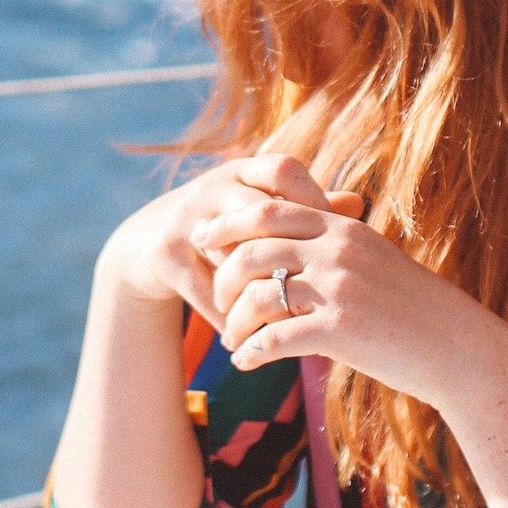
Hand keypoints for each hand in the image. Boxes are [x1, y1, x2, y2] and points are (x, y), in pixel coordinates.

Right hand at [99, 154, 360, 331]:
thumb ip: (308, 208)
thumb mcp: (262, 211)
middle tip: (312, 280)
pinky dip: (229, 316)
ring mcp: (186, 219)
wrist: (150, 241)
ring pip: (228, 252)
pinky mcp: (165, 255)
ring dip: (256, 288)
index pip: (282, 170)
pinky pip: (203, 289)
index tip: (338, 237)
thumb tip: (357, 204)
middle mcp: (213, 188)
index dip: (312, 199)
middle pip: (254, 208)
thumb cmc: (227, 229)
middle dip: (283, 248)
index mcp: (244, 172)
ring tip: (286, 317)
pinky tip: (250, 337)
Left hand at [207, 195, 507, 418]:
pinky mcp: (340, 330)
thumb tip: (291, 243)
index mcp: (342, 226)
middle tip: (215, 300)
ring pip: (257, 296)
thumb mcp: (373, 259)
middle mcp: (337, 250)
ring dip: (233, 321)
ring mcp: (338, 289)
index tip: (202, 238)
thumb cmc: (413, 308)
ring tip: (230, 339)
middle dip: (222, 276)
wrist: (457, 346)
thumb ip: (334, 244)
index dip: (227, 224)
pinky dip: (251, 352)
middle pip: (252, 250)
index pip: (268, 211)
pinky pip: (275, 339)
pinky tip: (245, 362)